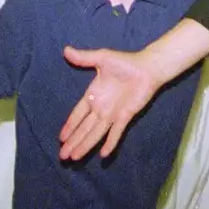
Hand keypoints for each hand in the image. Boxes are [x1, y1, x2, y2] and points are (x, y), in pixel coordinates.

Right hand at [59, 45, 165, 159]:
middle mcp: (101, 107)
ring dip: (85, 145)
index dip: (69, 126)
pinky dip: (110, 143)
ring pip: (96, 134)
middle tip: (62, 156)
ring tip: (74, 158)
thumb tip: (65, 50)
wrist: (147, 68)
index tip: (60, 138)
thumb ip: (84, 58)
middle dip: (73, 142)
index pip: (77, 115)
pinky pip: (116, 132)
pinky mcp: (125, 116)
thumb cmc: (125, 62)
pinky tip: (103, 155)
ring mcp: (113, 113)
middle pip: (84, 129)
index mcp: (93, 95)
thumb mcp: (102, 58)